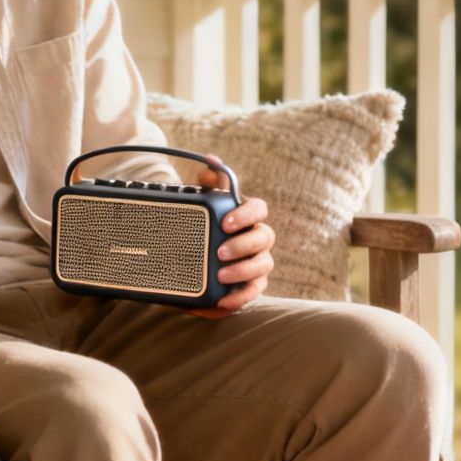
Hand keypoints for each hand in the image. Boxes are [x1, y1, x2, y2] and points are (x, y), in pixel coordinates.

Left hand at [188, 169, 275, 319]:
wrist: (195, 258)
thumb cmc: (205, 226)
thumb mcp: (203, 204)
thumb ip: (208, 183)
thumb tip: (211, 160)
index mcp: (247, 215)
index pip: (259, 208)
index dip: (246, 214)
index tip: (225, 222)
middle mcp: (257, 237)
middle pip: (265, 237)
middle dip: (244, 244)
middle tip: (220, 252)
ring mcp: (257, 261)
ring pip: (264, 264)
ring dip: (244, 270)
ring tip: (221, 275)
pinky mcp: (251, 284)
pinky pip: (255, 291)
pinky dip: (241, 297)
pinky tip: (223, 300)